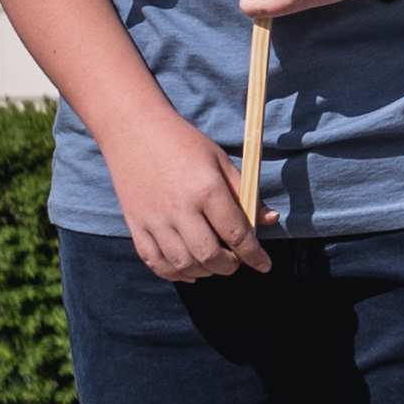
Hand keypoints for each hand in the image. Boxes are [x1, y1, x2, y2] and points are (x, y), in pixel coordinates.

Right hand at [106, 105, 265, 282]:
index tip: (265, 265)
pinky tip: (189, 270)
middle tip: (236, 261)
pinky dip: (174, 273)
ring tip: (215, 263)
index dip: (254, 255)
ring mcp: (154, 220)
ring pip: (182, 264)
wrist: (134, 130)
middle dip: (229, 266)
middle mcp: (180, 209)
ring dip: (205, 271)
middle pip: (210, 256)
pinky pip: (154, 261)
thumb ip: (246, 193)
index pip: (237, 234)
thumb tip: (270, 220)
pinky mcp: (135, 225)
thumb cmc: (184, 143)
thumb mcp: (221, 161)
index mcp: (207, 190)